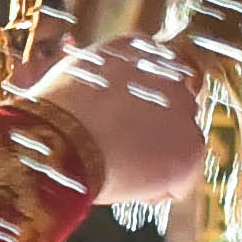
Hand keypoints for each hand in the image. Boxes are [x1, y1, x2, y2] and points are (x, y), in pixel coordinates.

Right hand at [25, 36, 208, 205]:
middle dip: (154, 130)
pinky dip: (158, 191)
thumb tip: (90, 91)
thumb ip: (99, 78)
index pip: (156, 73)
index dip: (142, 102)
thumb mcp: (73, 77)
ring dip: (157, 160)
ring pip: (178, 144)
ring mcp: (185, 110)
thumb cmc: (51, 114)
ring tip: (118, 171)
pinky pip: (180, 180)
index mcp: (138, 50)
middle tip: (121, 150)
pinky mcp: (191, 150)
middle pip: (173, 107)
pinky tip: (128, 188)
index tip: (125, 120)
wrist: (59, 141)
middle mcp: (169, 73)